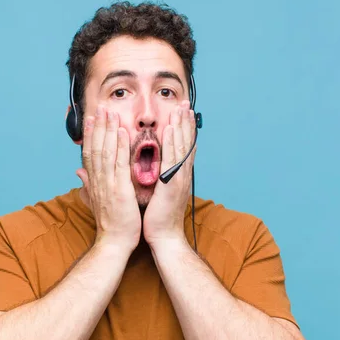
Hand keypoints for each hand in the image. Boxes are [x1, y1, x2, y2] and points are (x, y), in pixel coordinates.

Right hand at [76, 106, 141, 252]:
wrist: (115, 243)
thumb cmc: (111, 224)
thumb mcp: (96, 201)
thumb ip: (87, 184)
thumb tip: (78, 172)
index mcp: (94, 182)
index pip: (90, 153)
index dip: (90, 135)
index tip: (91, 119)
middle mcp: (98, 180)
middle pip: (96, 148)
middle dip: (98, 126)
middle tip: (100, 107)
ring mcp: (108, 184)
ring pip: (106, 152)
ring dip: (108, 130)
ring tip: (110, 113)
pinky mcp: (119, 189)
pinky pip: (119, 164)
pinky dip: (120, 147)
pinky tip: (122, 133)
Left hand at [143, 100, 195, 248]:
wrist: (163, 236)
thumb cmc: (157, 217)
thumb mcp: (157, 193)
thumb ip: (156, 176)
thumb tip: (154, 165)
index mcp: (177, 175)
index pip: (181, 147)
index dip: (183, 128)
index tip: (182, 112)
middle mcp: (182, 174)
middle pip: (185, 143)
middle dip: (185, 122)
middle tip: (185, 103)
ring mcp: (179, 178)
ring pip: (182, 146)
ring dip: (182, 126)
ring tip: (181, 108)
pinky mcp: (172, 184)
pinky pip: (173, 159)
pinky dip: (174, 142)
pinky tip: (172, 129)